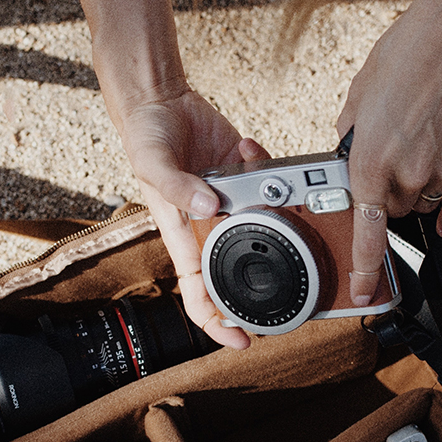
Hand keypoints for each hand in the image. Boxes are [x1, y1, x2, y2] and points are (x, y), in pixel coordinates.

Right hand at [119, 88, 270, 347]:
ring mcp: (228, 200)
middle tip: (297, 283)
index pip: (197, 291)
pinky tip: (250, 149)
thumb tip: (207, 207)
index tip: (242, 340)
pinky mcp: (242, 174)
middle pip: (238, 268)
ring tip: (279, 193)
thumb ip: (177, 187)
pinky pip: (266, 181)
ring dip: (277, 214)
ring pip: (262, 225)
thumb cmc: (144, 138)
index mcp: (182, 233)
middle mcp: (207, 223)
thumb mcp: (152, 164)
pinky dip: (266, 167)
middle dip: (265, 280)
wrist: (158, 101)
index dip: (217, 322)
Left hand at [338, 0, 441, 305]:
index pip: (364, 231)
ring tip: (406, 156)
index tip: (362, 292)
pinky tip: (440, 221)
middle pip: (387, 213)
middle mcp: (407, 173)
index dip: (362, 268)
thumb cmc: (400, 59)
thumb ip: (348, 143)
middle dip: (377, 199)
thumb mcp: (354, 103)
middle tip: (377, 166)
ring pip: (418, 205)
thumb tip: (349, 159)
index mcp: (369, 162)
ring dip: (407, 195)